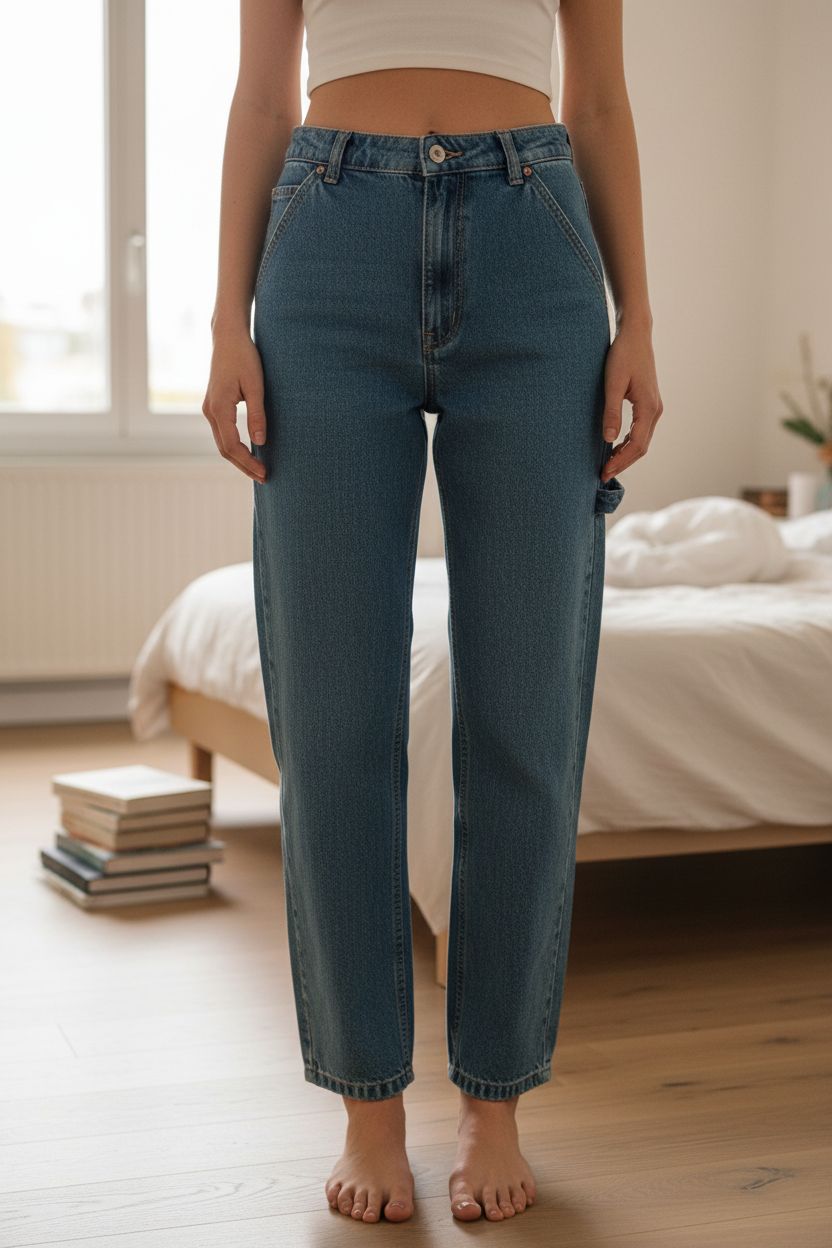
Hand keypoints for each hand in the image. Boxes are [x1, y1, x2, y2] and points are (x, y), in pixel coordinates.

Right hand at [202, 329, 267, 482]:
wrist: (228, 337)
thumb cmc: (244, 357)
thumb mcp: (256, 385)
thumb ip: (257, 414)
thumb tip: (259, 442)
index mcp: (219, 408)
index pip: (232, 445)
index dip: (248, 462)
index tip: (264, 472)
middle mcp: (210, 411)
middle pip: (224, 449)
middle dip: (243, 465)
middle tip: (263, 477)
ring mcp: (209, 408)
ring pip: (222, 443)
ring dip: (239, 458)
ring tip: (258, 469)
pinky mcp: (214, 405)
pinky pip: (222, 433)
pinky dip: (234, 446)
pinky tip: (249, 452)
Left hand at [600, 321, 662, 481]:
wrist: (635, 335)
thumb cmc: (623, 355)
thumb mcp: (613, 384)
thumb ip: (611, 412)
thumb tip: (608, 440)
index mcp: (648, 408)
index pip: (636, 445)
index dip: (620, 462)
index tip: (604, 471)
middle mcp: (655, 410)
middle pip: (641, 447)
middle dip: (623, 462)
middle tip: (602, 474)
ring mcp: (654, 407)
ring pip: (642, 440)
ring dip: (626, 454)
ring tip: (607, 464)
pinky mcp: (648, 403)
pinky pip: (641, 431)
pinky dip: (628, 443)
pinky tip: (615, 447)